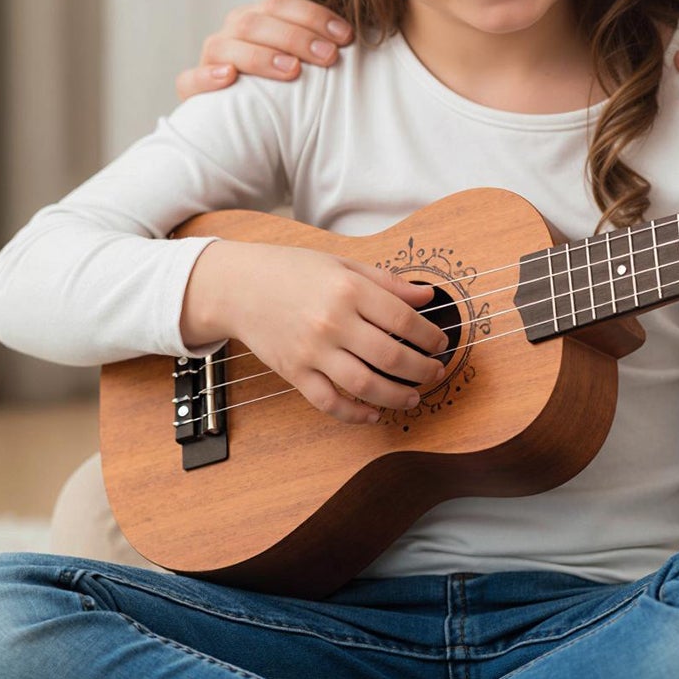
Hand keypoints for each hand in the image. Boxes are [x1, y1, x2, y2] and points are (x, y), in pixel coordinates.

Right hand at [177, 0, 353, 100]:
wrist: (257, 136)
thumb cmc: (295, 95)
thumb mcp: (312, 65)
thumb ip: (326, 45)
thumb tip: (366, 33)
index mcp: (260, 19)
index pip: (281, 4)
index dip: (314, 16)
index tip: (346, 37)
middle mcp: (232, 33)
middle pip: (256, 21)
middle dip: (296, 37)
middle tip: (329, 58)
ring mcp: (211, 59)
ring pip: (225, 45)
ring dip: (261, 55)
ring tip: (292, 71)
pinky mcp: (192, 91)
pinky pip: (190, 80)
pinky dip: (208, 76)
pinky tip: (230, 78)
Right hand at [181, 241, 449, 424]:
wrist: (238, 286)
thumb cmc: (292, 270)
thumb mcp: (342, 263)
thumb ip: (387, 282)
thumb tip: (426, 296)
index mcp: (348, 289)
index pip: (403, 319)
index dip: (429, 336)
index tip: (440, 343)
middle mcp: (332, 322)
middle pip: (390, 356)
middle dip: (421, 369)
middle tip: (435, 372)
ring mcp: (312, 351)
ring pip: (365, 385)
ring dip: (397, 396)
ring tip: (414, 397)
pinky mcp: (294, 372)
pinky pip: (329, 402)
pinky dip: (355, 414)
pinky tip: (374, 414)